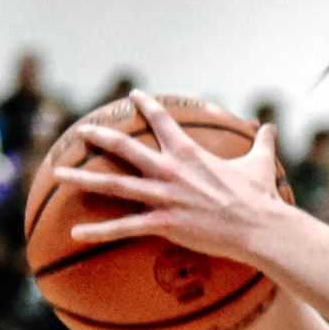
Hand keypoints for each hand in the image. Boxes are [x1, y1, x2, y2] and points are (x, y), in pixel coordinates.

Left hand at [53, 90, 283, 260]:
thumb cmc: (260, 198)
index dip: (146, 105)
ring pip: (114, 184)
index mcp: (189, 153)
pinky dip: (98, 231)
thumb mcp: (260, 163)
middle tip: (81, 131)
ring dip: (83, 178)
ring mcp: (163, 196)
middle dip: (100, 136)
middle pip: (125, 148)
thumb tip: (269, 126)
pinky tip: (74, 234)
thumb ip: (261, 142)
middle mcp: (170, 170)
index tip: (133, 95)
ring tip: (59, 173)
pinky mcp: (164, 223)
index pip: (162, 121)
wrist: (260, 227)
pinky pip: (124, 227)